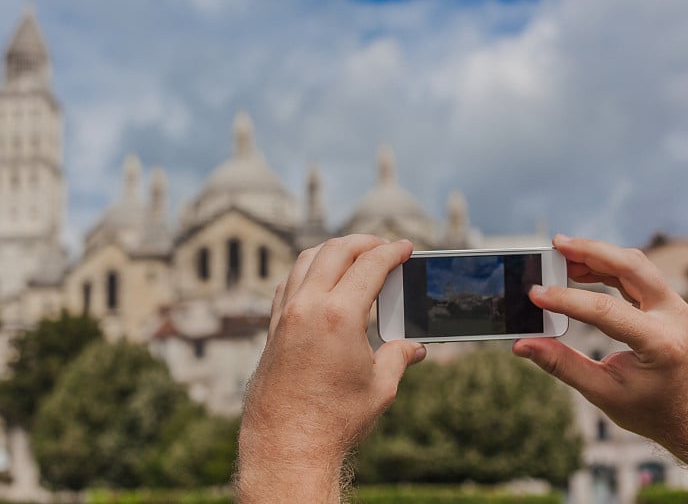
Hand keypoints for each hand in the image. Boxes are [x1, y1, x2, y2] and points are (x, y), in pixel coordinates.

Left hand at [237, 235, 425, 502]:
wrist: (286, 445)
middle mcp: (307, 306)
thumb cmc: (334, 419)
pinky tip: (320, 280)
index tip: (406, 247)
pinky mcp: (273, 328)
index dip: (392, 251)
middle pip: (336, 251)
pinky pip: (289, 282)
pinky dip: (308, 270)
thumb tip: (414, 348)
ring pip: (306, 259)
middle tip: (384, 246)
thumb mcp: (380, 387)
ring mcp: (285, 315)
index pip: (370, 264)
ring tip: (354, 255)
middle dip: (364, 242)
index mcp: (339, 315)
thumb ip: (399, 357)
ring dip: (333, 250)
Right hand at [513, 235, 687, 491]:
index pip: (606, 310)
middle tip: (556, 244)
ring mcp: (678, 309)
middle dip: (591, 251)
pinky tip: (583, 269)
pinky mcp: (672, 306)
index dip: (566, 300)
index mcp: (661, 344)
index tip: (535, 294)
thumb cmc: (652, 411)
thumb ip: (561, 364)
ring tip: (562, 255)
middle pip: (632, 267)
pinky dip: (610, 267)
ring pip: (637, 265)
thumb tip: (524, 345)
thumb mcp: (603, 393)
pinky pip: (640, 275)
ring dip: (599, 255)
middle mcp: (676, 319)